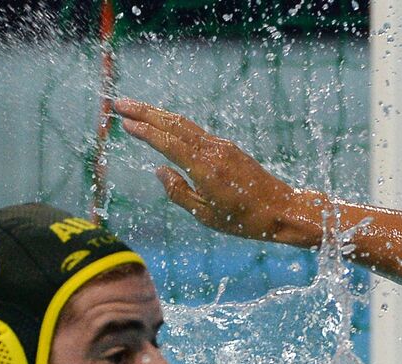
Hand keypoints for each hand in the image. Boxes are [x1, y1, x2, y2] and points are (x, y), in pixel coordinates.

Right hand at [114, 98, 321, 243]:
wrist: (281, 209)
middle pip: (173, 125)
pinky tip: (164, 124)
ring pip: (184, 125)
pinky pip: (195, 132)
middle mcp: (213, 151)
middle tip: (120, 104)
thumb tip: (160, 170)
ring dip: (158, 115)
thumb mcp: (205, 215)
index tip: (124, 122)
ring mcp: (221, 146)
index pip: (168, 144)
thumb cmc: (243, 220)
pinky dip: (174, 125)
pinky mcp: (227, 148)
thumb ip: (178, 192)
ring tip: (135, 110)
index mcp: (204, 169)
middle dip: (145, 113)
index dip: (145, 132)